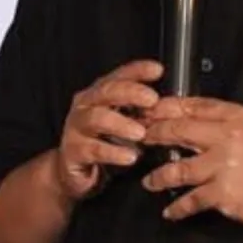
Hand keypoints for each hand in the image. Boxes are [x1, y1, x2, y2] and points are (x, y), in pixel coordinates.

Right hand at [55, 59, 162, 201]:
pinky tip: (130, 156)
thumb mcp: (124, 124)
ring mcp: (76, 127)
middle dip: (130, 93)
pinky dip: (113, 152)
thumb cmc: (103, 143)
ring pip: (96, 118)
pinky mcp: (73, 151)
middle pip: (106, 92)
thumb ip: (140, 114)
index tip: (157, 70)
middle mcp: (85, 106)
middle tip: (152, 100)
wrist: (73, 171)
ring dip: (121, 123)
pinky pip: (94, 149)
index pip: (118, 76)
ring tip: (140, 133)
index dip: (137, 71)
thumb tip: (169, 108)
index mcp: (99, 95)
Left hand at [139, 96, 242, 227]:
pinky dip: (177, 208)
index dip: (163, 109)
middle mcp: (228, 137)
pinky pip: (190, 200)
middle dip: (152, 136)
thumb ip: (221, 122)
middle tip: (138, 141)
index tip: (146, 113)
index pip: (191, 106)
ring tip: (149, 182)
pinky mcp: (223, 194)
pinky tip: (169, 212)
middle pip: (177, 131)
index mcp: (235, 116)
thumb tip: (184, 119)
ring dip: (158, 177)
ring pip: (176, 169)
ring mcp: (224, 166)